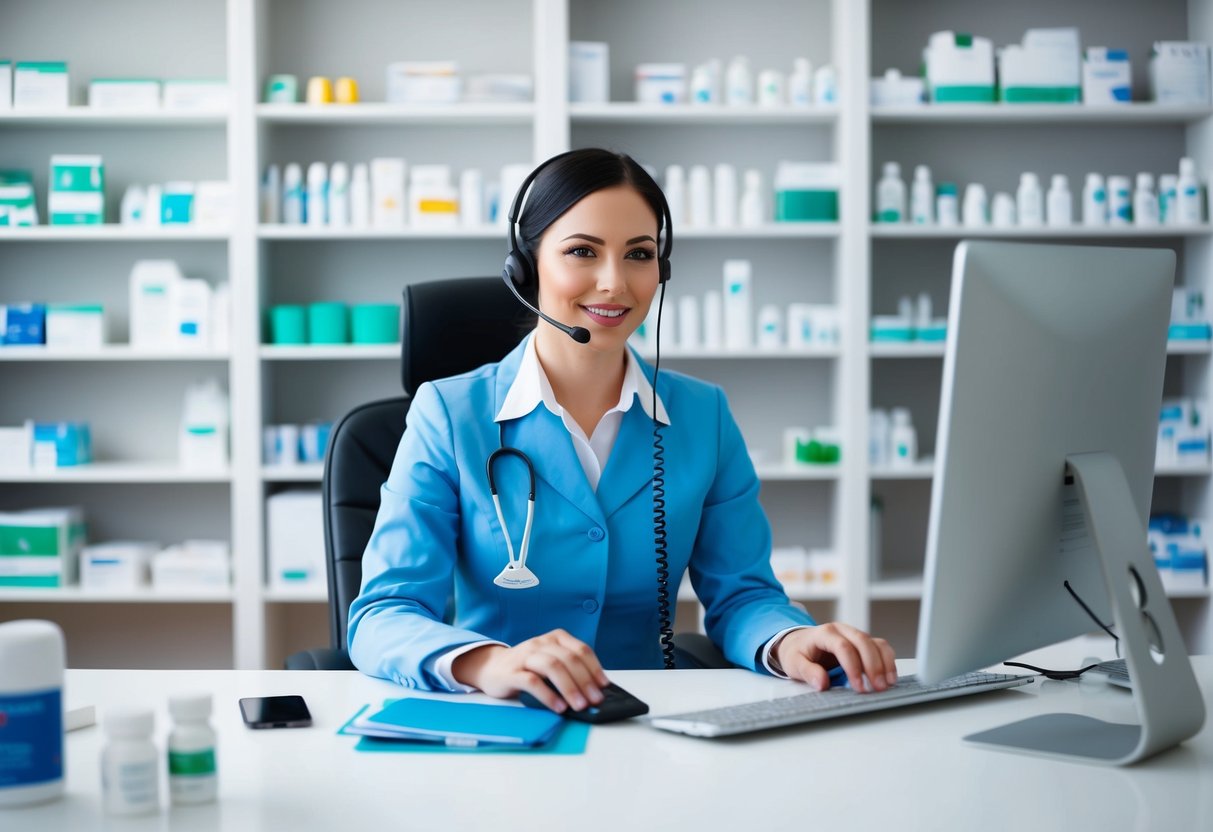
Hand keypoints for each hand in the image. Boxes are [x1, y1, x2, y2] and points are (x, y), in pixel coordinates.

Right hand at [451, 628, 609, 712]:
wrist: (491, 667)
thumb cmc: (527, 667)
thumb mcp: (550, 662)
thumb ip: (569, 670)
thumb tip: (593, 692)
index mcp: (555, 638)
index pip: (580, 649)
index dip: (595, 668)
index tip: (604, 686)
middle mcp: (541, 643)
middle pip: (568, 659)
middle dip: (585, 681)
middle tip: (595, 700)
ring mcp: (526, 655)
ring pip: (552, 667)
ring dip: (569, 687)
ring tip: (579, 705)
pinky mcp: (512, 672)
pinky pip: (532, 682)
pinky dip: (548, 695)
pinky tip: (558, 707)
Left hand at [774, 623, 896, 692]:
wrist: (798, 642)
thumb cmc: (797, 652)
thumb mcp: (794, 663)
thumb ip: (808, 672)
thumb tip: (822, 683)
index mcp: (824, 633)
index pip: (843, 647)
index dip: (853, 667)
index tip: (859, 687)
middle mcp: (842, 630)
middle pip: (863, 642)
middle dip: (873, 666)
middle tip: (877, 687)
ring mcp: (854, 634)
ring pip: (875, 643)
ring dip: (885, 663)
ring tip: (887, 684)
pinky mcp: (862, 642)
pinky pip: (880, 647)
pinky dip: (888, 660)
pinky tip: (889, 677)